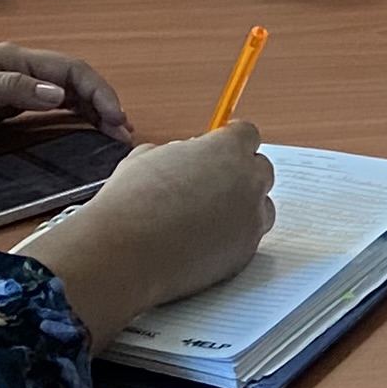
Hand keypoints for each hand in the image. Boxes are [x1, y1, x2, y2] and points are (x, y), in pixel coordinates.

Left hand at [0, 43, 132, 151]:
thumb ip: (10, 89)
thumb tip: (58, 93)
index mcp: (13, 59)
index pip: (70, 70)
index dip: (98, 92)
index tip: (115, 119)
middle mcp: (19, 70)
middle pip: (74, 81)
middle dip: (103, 103)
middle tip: (123, 134)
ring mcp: (12, 88)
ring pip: (65, 95)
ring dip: (91, 111)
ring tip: (112, 135)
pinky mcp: (3, 108)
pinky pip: (47, 109)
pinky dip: (71, 118)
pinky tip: (82, 132)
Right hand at [19, 121, 277, 338]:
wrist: (125, 253)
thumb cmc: (131, 204)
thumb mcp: (148, 157)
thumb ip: (180, 152)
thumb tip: (187, 157)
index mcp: (226, 150)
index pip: (247, 134)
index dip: (232, 140)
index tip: (223, 146)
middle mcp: (248, 181)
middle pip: (261, 169)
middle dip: (240, 173)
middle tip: (213, 183)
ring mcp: (251, 218)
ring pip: (261, 206)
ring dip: (242, 206)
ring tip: (207, 215)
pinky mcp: (246, 251)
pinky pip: (249, 237)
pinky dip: (233, 236)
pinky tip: (205, 239)